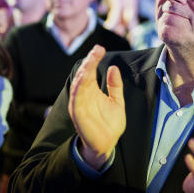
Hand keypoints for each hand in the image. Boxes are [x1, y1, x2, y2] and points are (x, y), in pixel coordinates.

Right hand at [69, 45, 125, 169]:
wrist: (107, 143)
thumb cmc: (110, 123)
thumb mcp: (117, 101)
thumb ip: (115, 85)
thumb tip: (113, 67)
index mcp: (92, 90)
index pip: (91, 71)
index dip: (94, 59)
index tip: (100, 48)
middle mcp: (84, 95)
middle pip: (84, 74)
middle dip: (89, 62)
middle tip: (96, 51)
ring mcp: (80, 104)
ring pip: (78, 84)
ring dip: (83, 72)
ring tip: (90, 61)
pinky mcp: (78, 113)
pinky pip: (76, 99)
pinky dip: (78, 88)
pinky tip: (84, 78)